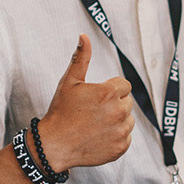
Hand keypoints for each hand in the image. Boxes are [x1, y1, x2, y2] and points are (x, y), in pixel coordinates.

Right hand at [35, 34, 133, 171]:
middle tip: (94, 110)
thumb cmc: (61, 111)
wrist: (55, 144)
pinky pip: (126, 137)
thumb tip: (84, 36)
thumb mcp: (69, 81)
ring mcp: (121, 132)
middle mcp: (118, 112)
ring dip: (117, 119)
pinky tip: (99, 135)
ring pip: (129, 119)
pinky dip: (116, 136)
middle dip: (115, 103)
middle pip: (127, 101)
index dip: (110, 89)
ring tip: (96, 123)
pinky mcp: (120, 148)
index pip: (124, 85)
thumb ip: (81, 58)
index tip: (96, 96)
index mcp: (108, 93)